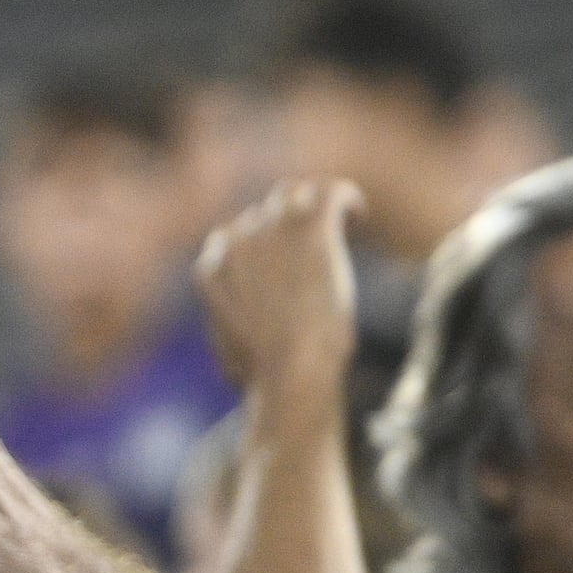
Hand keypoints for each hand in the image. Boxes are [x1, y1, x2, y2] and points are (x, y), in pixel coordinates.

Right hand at [196, 182, 365, 409]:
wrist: (291, 370)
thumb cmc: (266, 378)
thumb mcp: (231, 354)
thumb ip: (231, 332)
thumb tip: (234, 352)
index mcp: (214, 266)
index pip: (237, 232)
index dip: (266, 241)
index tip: (291, 255)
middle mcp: (238, 240)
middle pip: (267, 212)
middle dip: (291, 224)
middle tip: (321, 243)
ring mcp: (273, 231)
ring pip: (295, 193)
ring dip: (315, 202)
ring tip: (343, 222)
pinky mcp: (310, 231)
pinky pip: (330, 193)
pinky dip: (346, 197)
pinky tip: (359, 215)